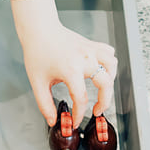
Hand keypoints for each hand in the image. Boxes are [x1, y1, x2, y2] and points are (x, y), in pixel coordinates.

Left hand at [10, 0, 117, 127]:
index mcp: (71, 70)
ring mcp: (90, 50)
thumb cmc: (37, 51)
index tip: (75, 120)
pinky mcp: (91, 44)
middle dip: (104, 102)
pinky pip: (108, 52)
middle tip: (97, 110)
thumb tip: (52, 119)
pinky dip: (109, 62)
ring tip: (102, 89)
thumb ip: (45, 104)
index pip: (81, 99)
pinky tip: (101, 69)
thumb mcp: (37, 82)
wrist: (39, 29)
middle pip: (106, 84)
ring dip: (109, 80)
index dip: (79, 114)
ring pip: (112, 66)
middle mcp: (85, 59)